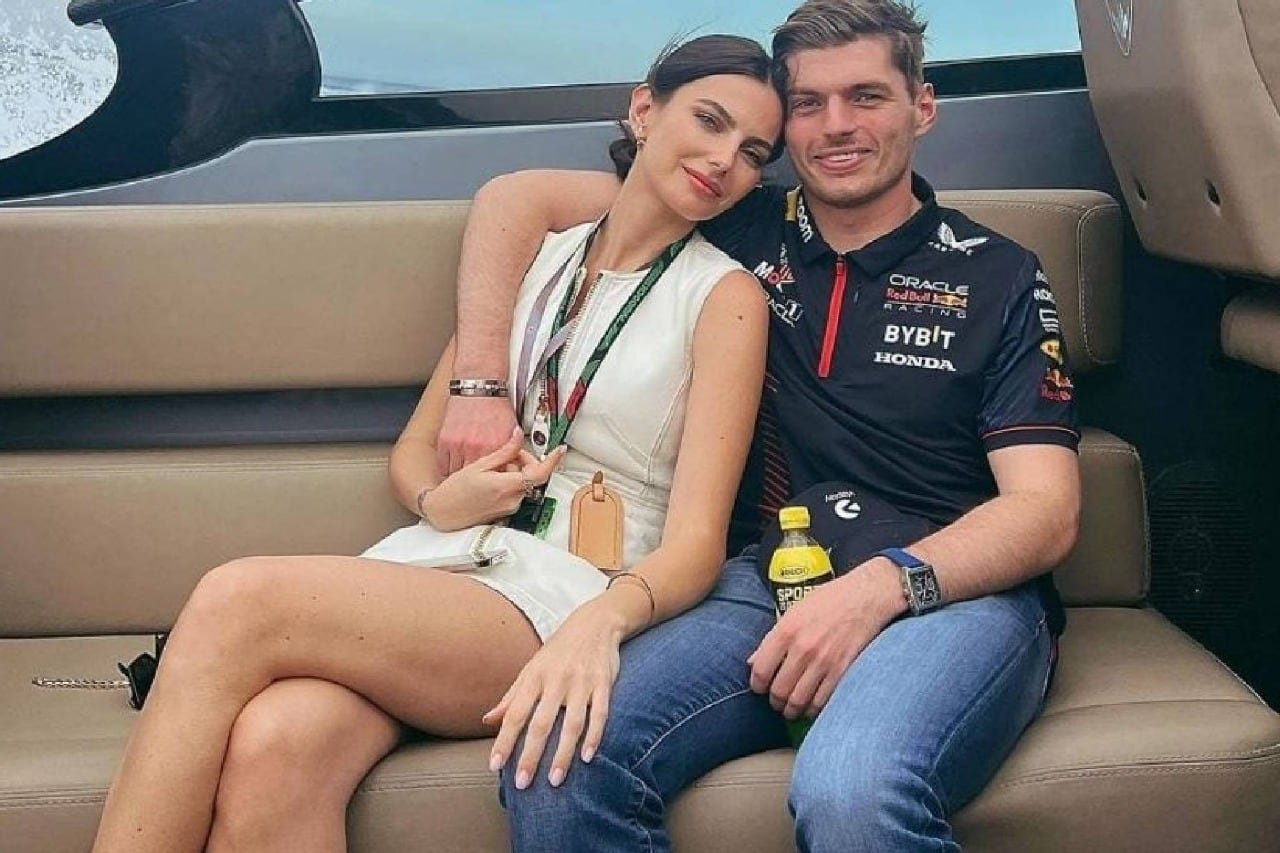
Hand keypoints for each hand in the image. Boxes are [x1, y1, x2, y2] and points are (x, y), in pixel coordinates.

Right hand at [424, 427, 565, 530]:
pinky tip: (493, 479)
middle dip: (525, 461)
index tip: (560, 450)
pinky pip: (517, 492)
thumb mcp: (479, 465)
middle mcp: (512, 500)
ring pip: (524, 483)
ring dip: (516, 471)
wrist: (443, 513)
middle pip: (532, 476)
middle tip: (509, 453)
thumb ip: (504, 452)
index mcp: (506, 486)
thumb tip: (518, 435)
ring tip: (494, 468)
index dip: (552, 461)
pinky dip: (511, 482)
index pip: (540, 473)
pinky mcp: (507, 512)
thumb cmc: (455, 490)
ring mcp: (510, 508)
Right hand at [435, 395, 518, 475]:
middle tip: (476, 482)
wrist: (479, 388)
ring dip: (460, 477)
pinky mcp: (445, 440)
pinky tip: (453, 467)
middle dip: (476, 482)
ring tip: (464, 477)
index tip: (491, 484)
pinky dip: (447, 469)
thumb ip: (510, 451)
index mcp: (496, 447)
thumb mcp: (511, 429)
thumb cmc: (495, 407)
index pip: (494, 476)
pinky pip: (443, 464)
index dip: (493, 482)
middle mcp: (477, 448)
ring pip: (457, 474)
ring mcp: (459, 445)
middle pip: (474, 478)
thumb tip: (512, 467)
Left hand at [482, 601, 624, 788]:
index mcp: (534, 677)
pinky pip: (600, 714)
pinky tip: (587, 757)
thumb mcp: (531, 669)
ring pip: (572, 723)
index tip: (494, 766)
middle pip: (541, 723)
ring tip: (555, 780)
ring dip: (563, 754)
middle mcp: (556, 681)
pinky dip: (594, 736)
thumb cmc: (558, 651)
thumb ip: (511, 696)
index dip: (504, 740)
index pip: (515, 714)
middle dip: (531, 755)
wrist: (594, 622)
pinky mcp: (604, 683)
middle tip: (522, 783)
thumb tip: (487, 721)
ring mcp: (581, 682)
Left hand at [747, 558, 903, 719]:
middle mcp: (803, 649)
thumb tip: (752, 662)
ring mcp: (824, 662)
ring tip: (791, 709)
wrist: (866, 597)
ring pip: (798, 701)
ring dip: (791, 710)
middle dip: (774, 701)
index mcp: (786, 631)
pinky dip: (813, 710)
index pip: (761, 670)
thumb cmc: (828, 600)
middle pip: (779, 690)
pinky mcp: (843, 671)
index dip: (757, 685)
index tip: (759, 687)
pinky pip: (822, 702)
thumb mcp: (793, 611)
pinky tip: (811, 707)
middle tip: (776, 701)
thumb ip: (772, 638)